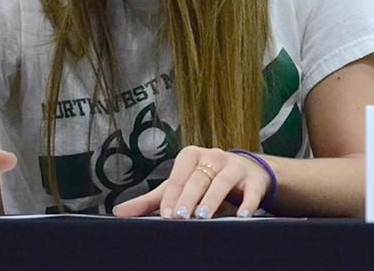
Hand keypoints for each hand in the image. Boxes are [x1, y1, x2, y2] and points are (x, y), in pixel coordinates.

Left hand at [112, 146, 271, 218]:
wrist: (245, 173)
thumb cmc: (204, 179)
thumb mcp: (178, 186)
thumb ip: (151, 200)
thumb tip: (118, 212)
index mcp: (191, 155)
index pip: (178, 177)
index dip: (172, 196)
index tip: (167, 216)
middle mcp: (213, 156)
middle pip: (198, 179)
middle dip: (188, 198)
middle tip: (180, 217)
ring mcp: (234, 166)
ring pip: (222, 182)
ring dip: (213, 198)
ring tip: (204, 216)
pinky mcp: (254, 179)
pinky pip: (252, 191)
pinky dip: (248, 203)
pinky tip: (242, 216)